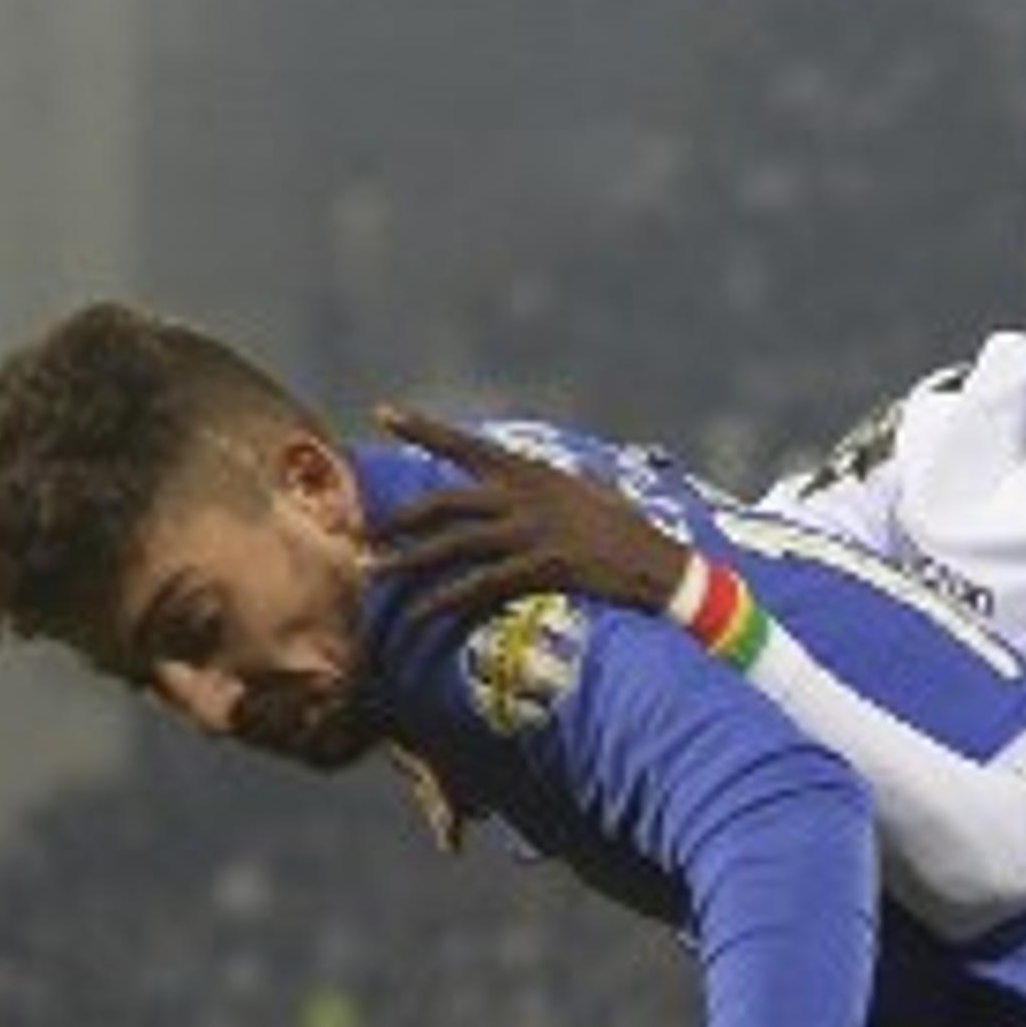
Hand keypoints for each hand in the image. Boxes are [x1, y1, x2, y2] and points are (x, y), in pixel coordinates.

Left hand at [371, 404, 694, 643]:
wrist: (662, 566)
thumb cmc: (629, 531)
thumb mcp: (592, 490)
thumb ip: (563, 479)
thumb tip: (560, 473)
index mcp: (531, 471)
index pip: (466, 444)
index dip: (423, 428)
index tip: (383, 413)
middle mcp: (525, 496)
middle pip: (445, 501)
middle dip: (400, 516)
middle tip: (363, 530)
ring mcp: (532, 532)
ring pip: (454, 544)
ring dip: (409, 559)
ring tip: (374, 571)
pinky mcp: (540, 568)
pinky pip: (480, 585)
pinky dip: (446, 600)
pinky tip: (420, 613)